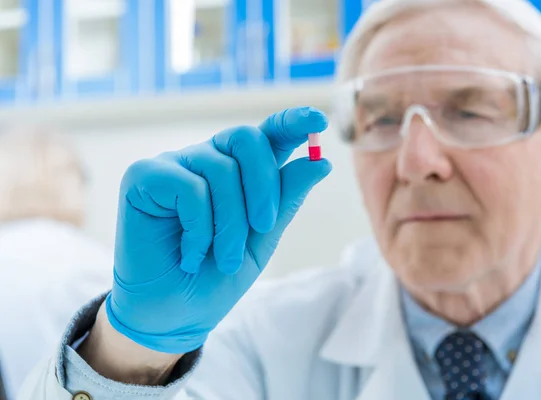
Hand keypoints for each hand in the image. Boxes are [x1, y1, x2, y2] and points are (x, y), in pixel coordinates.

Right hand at [105, 107, 331, 353]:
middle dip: (264, 185)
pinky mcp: (143, 177)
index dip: (291, 123)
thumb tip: (320, 161)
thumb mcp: (262, 239)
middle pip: (247, 138)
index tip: (319, 121)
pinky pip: (189, 187)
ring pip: (220, 170)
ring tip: (220, 259)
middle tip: (263, 225)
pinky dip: (198, 227)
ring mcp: (174, 166)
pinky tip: (190, 253)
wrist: (174, 315)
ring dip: (230, 224)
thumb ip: (285, 199)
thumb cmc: (215, 276)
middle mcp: (207, 161)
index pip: (267, 135)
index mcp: (238, 174)